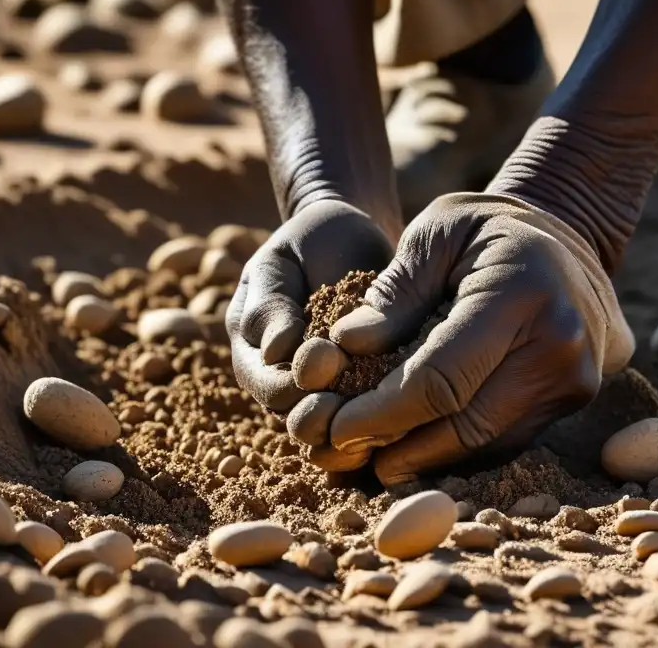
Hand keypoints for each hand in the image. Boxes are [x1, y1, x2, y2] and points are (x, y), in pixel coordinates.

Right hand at [226, 200, 393, 413]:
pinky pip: (366, 413)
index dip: (288, 387)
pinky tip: (401, 414)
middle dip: (319, 416)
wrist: (356, 235)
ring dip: (350, 422)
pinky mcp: (363, 387)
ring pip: (331, 423)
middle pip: (297, 416)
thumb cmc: (310, 242)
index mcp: (256, 350)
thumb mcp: (280, 263)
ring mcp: (324, 387)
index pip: (266, 384)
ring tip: (376, 415)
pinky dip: (381, 416)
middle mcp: (285, 378)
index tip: (321, 369)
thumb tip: (275, 352)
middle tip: (347, 408)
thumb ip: (270, 305)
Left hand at [323, 193, 634, 485]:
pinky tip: (415, 446)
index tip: (336, 428)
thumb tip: (345, 348)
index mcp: (521, 294)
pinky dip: (456, 449)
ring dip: (425, 459)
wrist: (565, 235)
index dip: (384, 413)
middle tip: (343, 455)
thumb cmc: (487, 227)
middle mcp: (559, 345)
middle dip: (398, 447)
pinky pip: (506, 439)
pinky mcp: (572, 398)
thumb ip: (392, 292)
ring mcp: (574, 377)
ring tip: (371, 458)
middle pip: (466, 425)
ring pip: (486, 444)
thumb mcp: (433, 233)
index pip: (443, 379)